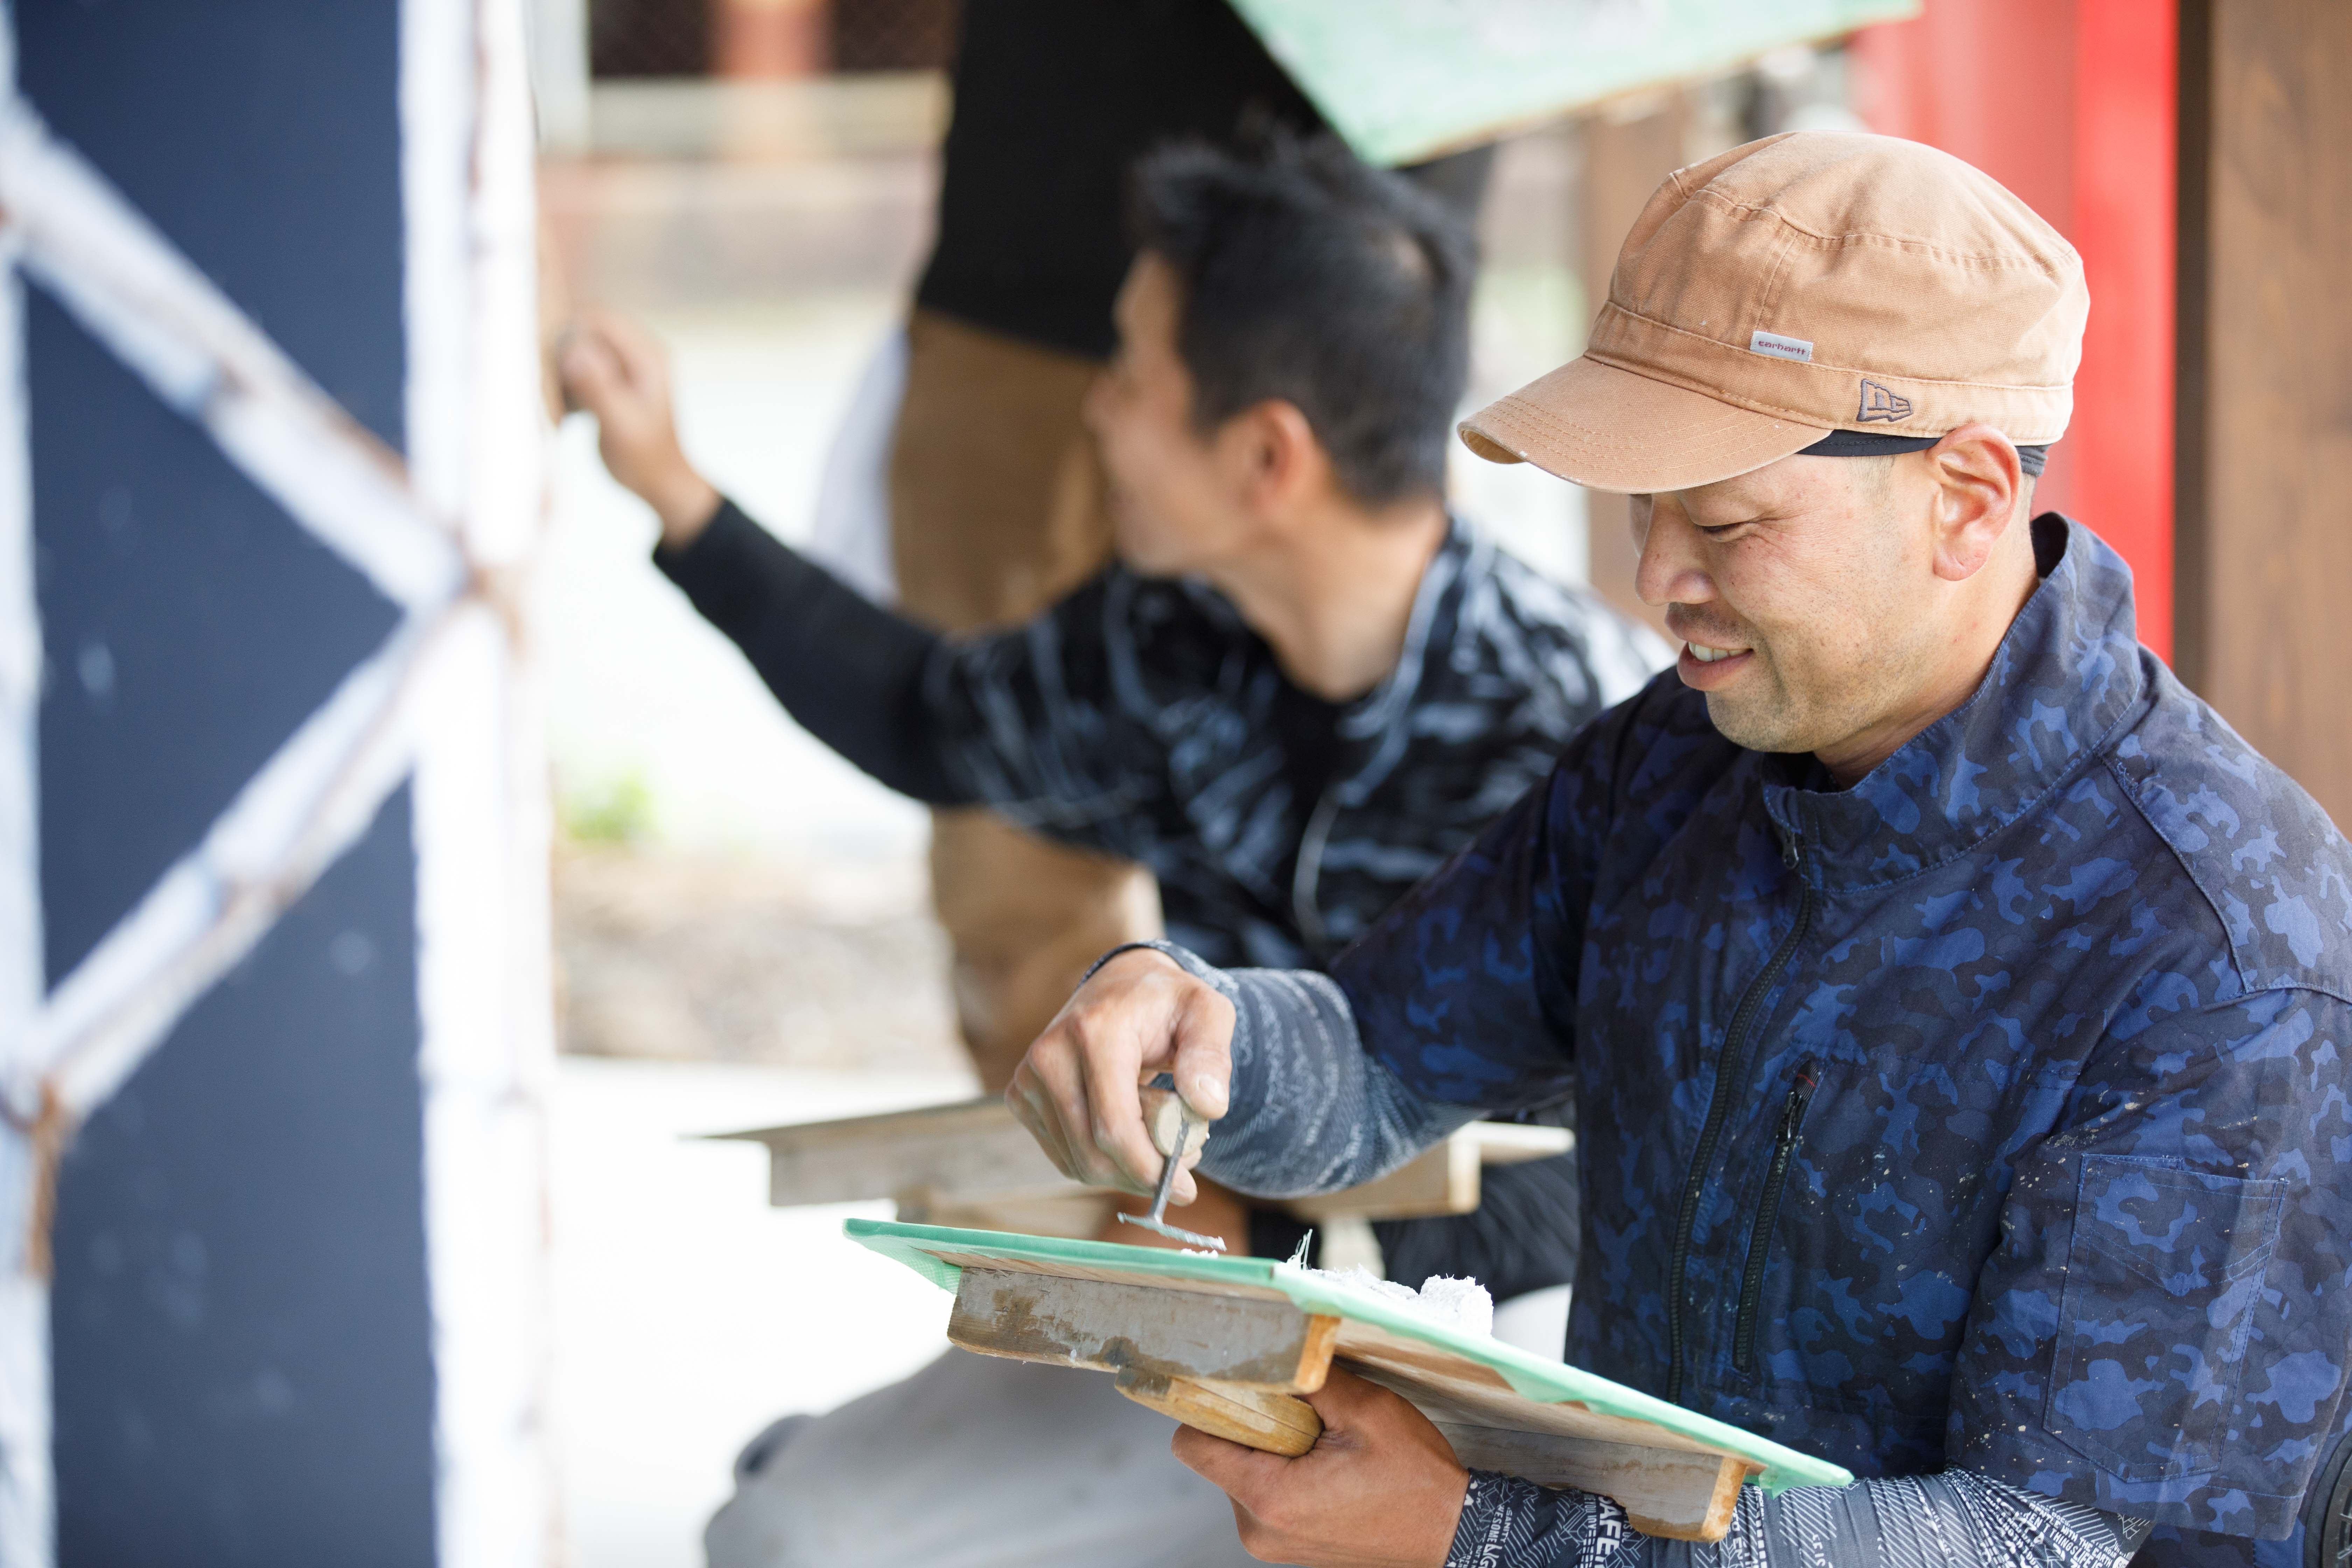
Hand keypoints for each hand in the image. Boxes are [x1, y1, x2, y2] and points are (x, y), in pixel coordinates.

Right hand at [556, 309, 720, 546]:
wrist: (662, 485)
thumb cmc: (644, 459)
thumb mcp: (619, 424)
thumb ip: (597, 387)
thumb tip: (573, 351)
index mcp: (648, 356)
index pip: (599, 319)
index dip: (568, 331)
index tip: (545, 358)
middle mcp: (639, 353)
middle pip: (588, 329)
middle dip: (563, 351)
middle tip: (549, 384)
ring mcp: (627, 366)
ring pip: (581, 348)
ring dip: (563, 369)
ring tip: (562, 401)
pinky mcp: (614, 381)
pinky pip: (582, 368)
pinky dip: (569, 383)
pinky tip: (568, 411)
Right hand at [1005, 948, 1233, 1200]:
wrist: (1120, 987)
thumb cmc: (1168, 1004)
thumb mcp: (1207, 1013)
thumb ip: (1210, 1056)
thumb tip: (1208, 1107)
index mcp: (1093, 1031)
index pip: (1113, 1127)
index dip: (1150, 1168)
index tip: (1186, 1188)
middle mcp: (1049, 1054)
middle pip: (1092, 1154)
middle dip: (1141, 1174)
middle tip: (1180, 1163)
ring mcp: (1029, 1078)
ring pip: (1077, 1163)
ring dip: (1123, 1171)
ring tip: (1157, 1139)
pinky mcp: (1022, 1097)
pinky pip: (1064, 1157)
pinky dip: (1099, 1162)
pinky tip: (1125, 1135)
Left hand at [1174, 1366, 1468, 1566]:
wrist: (1451, 1531)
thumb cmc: (1415, 1478)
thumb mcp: (1366, 1411)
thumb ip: (1311, 1378)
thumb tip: (1275, 1350)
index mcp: (1268, 1497)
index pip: (1193, 1444)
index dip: (1211, 1406)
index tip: (1244, 1386)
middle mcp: (1258, 1528)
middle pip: (1217, 1455)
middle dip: (1252, 1425)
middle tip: (1305, 1416)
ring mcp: (1272, 1541)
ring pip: (1241, 1472)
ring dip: (1272, 1447)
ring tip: (1325, 1444)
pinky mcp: (1287, 1543)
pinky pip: (1264, 1492)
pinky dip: (1285, 1469)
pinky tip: (1328, 1465)